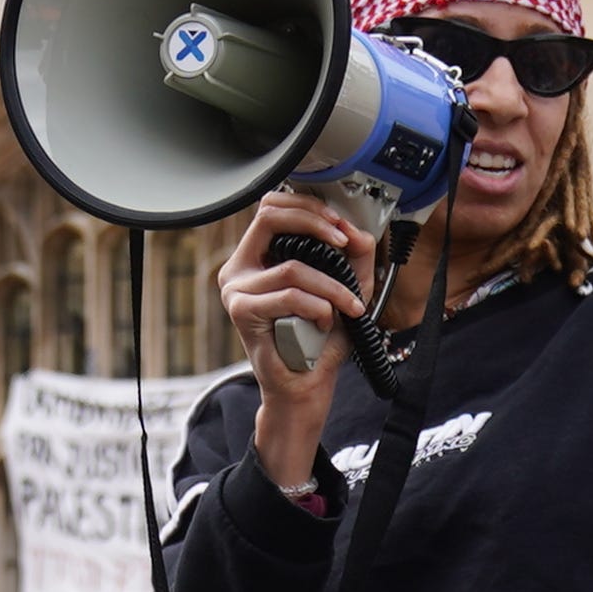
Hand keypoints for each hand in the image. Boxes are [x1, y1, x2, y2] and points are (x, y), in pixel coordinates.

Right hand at [222, 193, 375, 492]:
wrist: (306, 385)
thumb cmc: (319, 338)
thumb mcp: (346, 287)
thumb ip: (354, 255)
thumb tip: (356, 229)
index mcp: (258, 255)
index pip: (273, 206)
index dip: (309, 207)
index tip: (340, 225)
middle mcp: (240, 267)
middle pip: (271, 217)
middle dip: (316, 225)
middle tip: (344, 243)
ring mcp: (236, 288)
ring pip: (292, 267)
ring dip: (332, 286)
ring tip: (348, 306)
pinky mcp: (242, 311)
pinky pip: (289, 296)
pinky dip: (318, 307)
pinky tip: (326, 323)